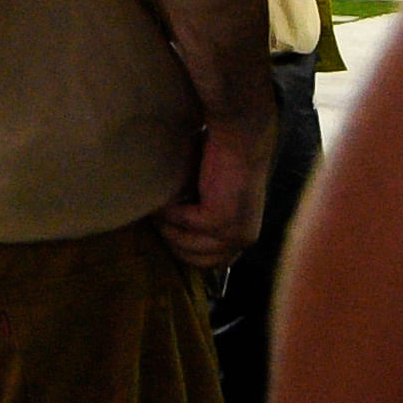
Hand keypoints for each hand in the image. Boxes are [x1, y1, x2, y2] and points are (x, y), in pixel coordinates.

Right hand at [158, 110, 271, 271]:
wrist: (240, 139)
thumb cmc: (225, 161)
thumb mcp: (214, 198)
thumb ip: (203, 216)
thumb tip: (173, 231)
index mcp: (244, 236)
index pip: (210, 263)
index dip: (184, 249)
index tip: (167, 231)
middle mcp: (242, 240)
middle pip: (196, 260)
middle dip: (172, 241)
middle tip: (158, 217)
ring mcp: (231, 232)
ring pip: (184, 244)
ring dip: (167, 225)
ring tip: (160, 204)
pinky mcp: (218, 220)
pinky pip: (179, 221)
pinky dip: (168, 207)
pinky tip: (169, 191)